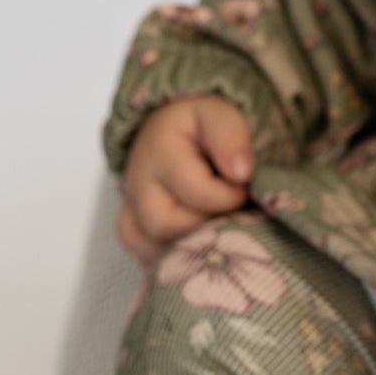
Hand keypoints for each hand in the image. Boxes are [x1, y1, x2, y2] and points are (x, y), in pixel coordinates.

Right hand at [118, 95, 253, 262]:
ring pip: (150, 249)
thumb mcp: (222, 115)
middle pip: (164, 227)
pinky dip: (172, 259)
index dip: (230, 197)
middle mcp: (136, 182)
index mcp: (158, 149)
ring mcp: (130, 209)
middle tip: (229, 215)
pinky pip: (144, 258)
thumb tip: (241, 173)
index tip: (245, 188)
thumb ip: (232, 137)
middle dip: (205, 227)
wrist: (177, 130)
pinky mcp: (132, 229)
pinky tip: (196, 246)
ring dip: (188, 247)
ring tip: (214, 230)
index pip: (196, 193)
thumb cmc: (203, 126)